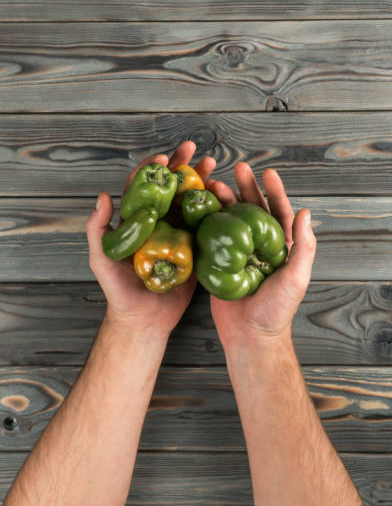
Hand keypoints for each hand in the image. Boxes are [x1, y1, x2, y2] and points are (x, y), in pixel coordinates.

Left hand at [86, 141, 215, 336]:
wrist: (145, 318)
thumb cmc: (118, 290)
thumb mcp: (101, 259)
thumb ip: (98, 229)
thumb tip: (103, 195)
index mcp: (136, 220)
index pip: (143, 187)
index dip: (152, 170)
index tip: (163, 160)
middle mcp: (158, 222)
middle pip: (170, 187)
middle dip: (181, 165)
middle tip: (192, 149)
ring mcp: (177, 233)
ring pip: (190, 200)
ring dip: (201, 180)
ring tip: (213, 164)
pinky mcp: (194, 247)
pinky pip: (205, 224)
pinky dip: (214, 207)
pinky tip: (223, 193)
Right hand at [205, 163, 315, 346]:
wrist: (250, 336)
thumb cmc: (277, 310)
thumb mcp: (296, 277)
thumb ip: (304, 246)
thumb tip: (306, 212)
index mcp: (281, 247)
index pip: (279, 212)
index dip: (274, 191)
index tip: (267, 172)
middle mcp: (259, 246)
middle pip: (252, 209)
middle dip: (245, 188)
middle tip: (237, 169)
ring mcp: (238, 253)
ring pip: (230, 219)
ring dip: (223, 200)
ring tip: (212, 185)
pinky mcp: (219, 262)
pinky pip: (212, 237)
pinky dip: (206, 221)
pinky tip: (199, 208)